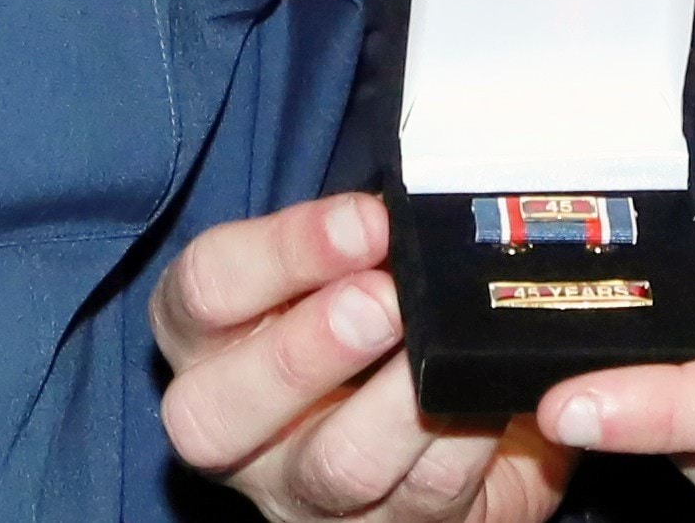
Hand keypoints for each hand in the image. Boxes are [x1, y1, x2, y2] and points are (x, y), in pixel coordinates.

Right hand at [155, 190, 573, 522]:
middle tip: (384, 298)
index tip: (367, 221)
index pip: (204, 289)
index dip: (282, 253)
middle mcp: (232, 426)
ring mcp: (302, 493)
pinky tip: (491, 396)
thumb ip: (356, 237)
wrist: (453, 410)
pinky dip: (465, 441)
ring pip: (332, 467)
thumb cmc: (384, 314)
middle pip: (216, 412)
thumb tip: (415, 201)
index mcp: (207, 336)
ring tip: (442, 352)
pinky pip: (425, 497)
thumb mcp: (349, 266)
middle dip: (304, 350)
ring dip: (395, 406)